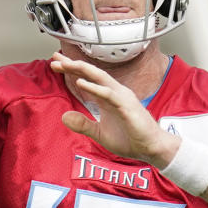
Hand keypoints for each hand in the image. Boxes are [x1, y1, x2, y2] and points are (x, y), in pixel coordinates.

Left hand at [50, 52, 178, 166]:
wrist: (152, 149)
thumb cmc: (130, 139)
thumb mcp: (100, 133)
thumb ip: (83, 125)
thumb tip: (64, 116)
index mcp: (107, 97)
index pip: (87, 79)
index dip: (71, 70)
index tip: (55, 64)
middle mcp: (114, 93)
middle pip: (91, 73)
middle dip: (73, 65)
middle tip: (55, 58)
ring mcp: (121, 98)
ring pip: (100, 78)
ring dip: (82, 70)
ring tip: (67, 64)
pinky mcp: (127, 106)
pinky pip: (108, 94)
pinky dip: (94, 88)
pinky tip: (81, 83)